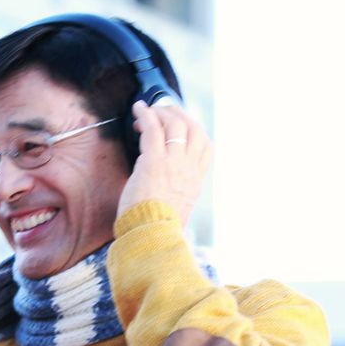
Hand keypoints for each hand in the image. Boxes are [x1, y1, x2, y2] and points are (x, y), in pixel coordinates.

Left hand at [117, 100, 212, 225]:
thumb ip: (173, 190)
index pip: (206, 147)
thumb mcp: (175, 208)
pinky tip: (137, 108)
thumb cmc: (155, 228)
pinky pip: (153, 128)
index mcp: (196, 181)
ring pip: (176, 125)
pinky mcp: (154, 161)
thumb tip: (159, 179)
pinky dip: (146, 114)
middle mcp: (189, 169)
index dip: (194, 130)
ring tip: (147, 110)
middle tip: (162, 111)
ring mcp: (174, 163)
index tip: (179, 126)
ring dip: (161, 112)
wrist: (151, 237)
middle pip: (194, 129)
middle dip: (179, 115)